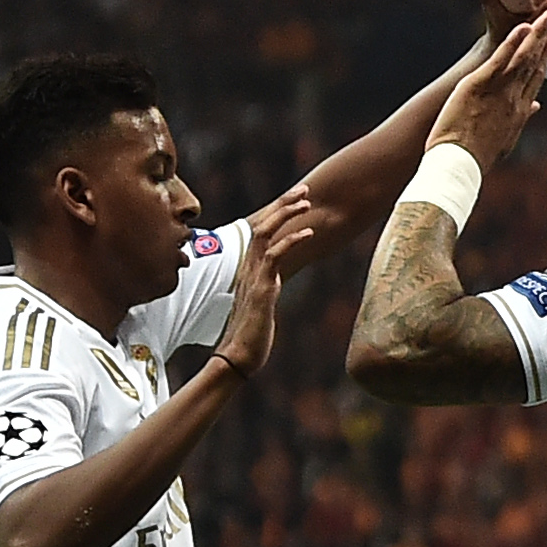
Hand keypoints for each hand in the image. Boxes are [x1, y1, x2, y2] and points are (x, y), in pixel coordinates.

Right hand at [209, 193, 316, 379]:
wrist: (238, 356)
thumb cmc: (251, 335)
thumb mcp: (261, 303)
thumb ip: (265, 288)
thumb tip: (272, 283)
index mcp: (249, 269)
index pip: (261, 231)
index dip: (277, 212)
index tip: (296, 198)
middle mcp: (249, 267)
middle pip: (262, 224)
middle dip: (283, 204)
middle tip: (304, 190)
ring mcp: (254, 276)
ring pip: (266, 233)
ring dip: (286, 215)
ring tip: (307, 204)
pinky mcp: (262, 288)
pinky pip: (274, 256)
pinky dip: (291, 241)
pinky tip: (308, 233)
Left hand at [428, 12, 546, 169]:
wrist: (460, 163)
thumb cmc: (477, 155)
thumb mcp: (506, 139)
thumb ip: (521, 118)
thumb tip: (535, 107)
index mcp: (520, 111)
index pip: (536, 78)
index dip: (545, 57)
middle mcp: (515, 98)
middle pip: (534, 63)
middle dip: (545, 39)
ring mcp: (500, 90)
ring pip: (523, 57)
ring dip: (536, 34)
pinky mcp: (480, 84)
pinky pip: (501, 58)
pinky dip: (513, 41)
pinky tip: (523, 27)